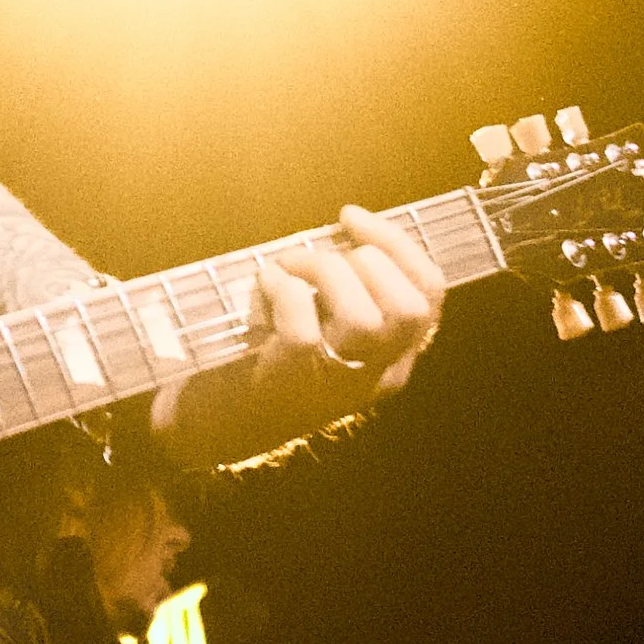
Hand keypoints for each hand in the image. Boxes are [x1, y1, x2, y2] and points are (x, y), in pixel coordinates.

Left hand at [149, 202, 445, 472]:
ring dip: (323, 271)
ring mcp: (335, 382)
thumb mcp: (327, 327)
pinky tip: (264, 285)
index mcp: (392, 357)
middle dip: (366, 259)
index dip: (398, 244)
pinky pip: (302, 327)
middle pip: (410, 308)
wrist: (213, 426)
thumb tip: (348, 230)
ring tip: (287, 268)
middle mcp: (375, 374)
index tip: (351, 217)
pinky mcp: (290, 382)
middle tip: (315, 255)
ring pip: (364, 318)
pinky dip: (282, 290)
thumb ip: (349, 291)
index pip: (429, 294)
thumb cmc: (269, 359)